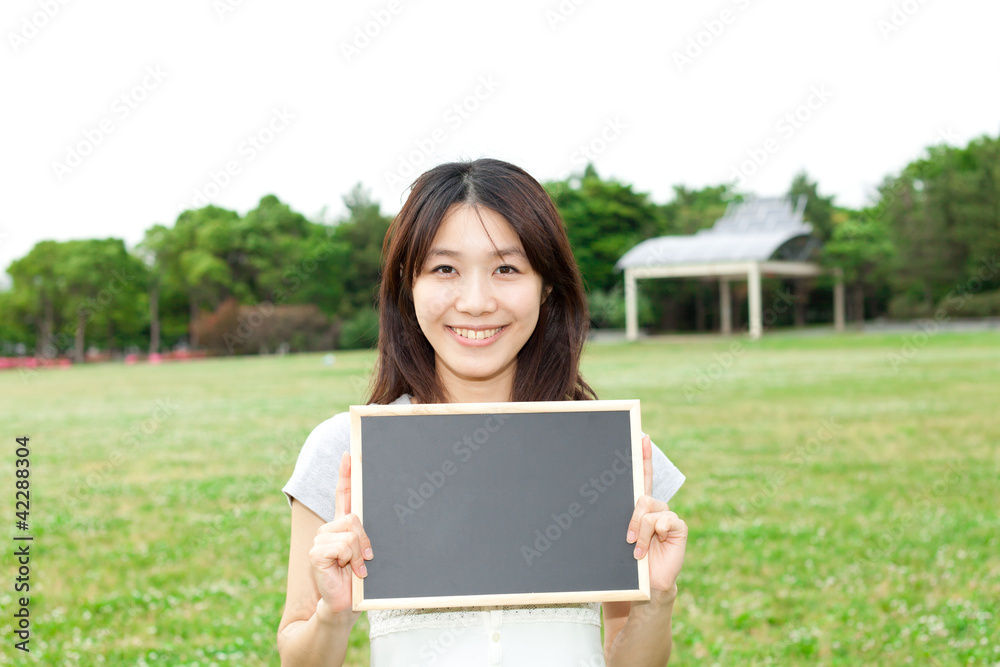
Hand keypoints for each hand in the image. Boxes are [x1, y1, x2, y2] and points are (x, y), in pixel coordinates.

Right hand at [308, 452, 372, 615]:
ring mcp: (320, 540)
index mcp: (343, 527)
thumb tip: (364, 519)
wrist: (343, 607)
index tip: (350, 454)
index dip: (346, 474)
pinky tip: (346, 572)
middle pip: (353, 516)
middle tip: (366, 559)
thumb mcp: (365, 553)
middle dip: (365, 538)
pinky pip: (343, 545)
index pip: (343, 495)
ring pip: (350, 531)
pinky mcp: (316, 552)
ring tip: (356, 569)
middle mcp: (329, 530)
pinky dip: (350, 560)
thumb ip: (364, 535)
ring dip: (358, 553)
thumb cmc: (358, 583)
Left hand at [626, 435, 687, 592]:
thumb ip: (621, 520)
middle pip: (642, 495)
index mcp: (641, 507)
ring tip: (637, 549)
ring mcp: (667, 517)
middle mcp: (655, 508)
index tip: (642, 436)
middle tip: (628, 537)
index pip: (643, 476)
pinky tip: (651, 549)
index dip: (644, 456)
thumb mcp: (622, 537)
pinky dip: (652, 535)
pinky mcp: (678, 527)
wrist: (645, 584)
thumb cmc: (629, 562)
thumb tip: (599, 500)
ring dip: (639, 531)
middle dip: (634, 516)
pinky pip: (663, 520)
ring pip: (648, 510)